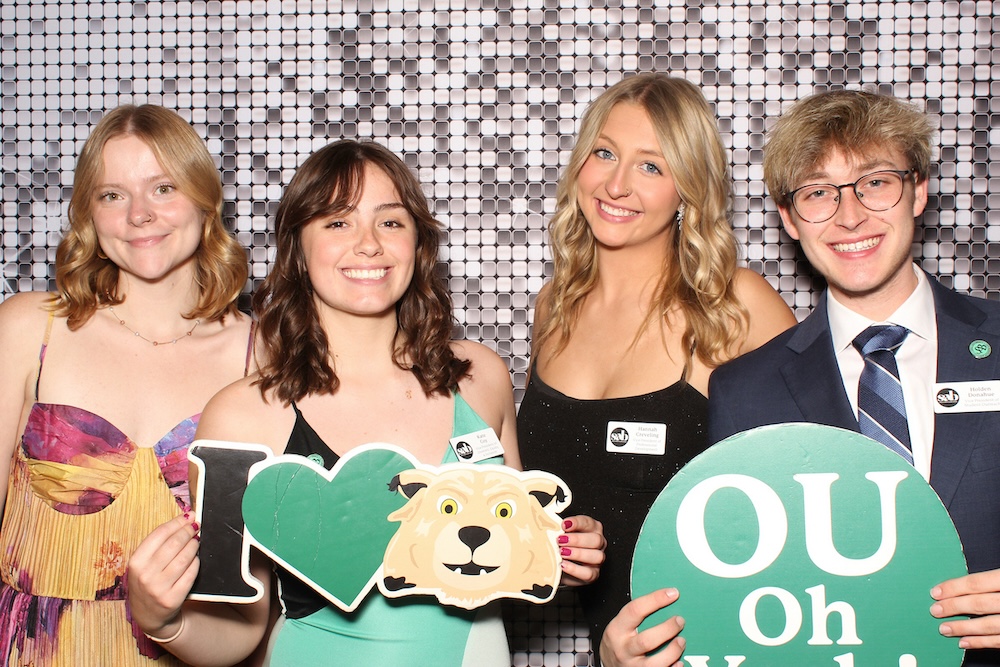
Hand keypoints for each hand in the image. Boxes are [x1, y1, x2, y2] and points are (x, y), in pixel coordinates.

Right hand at [127, 513, 200, 638]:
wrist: (149, 616)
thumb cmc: (149, 583)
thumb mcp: (144, 564)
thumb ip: (159, 543)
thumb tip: (186, 518)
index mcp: (135, 562)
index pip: (160, 534)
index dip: (177, 522)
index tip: (188, 516)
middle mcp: (145, 575)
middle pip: (174, 543)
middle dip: (188, 531)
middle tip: (196, 526)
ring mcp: (158, 588)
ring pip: (184, 557)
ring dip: (194, 545)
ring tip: (196, 541)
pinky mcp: (173, 599)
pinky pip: (191, 573)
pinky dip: (196, 563)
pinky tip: (196, 559)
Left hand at [557, 515, 605, 585]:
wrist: (556, 565)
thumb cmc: (559, 544)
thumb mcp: (557, 533)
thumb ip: (557, 527)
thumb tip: (547, 522)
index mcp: (592, 528)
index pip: (588, 523)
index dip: (577, 523)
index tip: (564, 525)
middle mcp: (598, 543)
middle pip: (596, 539)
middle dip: (577, 540)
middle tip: (561, 540)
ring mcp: (597, 559)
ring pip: (597, 556)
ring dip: (578, 554)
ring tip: (562, 553)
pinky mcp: (593, 574)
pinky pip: (589, 573)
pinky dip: (575, 569)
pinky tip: (563, 565)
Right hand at [600, 588, 685, 666]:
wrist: (608, 664)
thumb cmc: (619, 640)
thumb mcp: (621, 624)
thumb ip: (637, 615)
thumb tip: (666, 597)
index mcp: (617, 629)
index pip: (635, 610)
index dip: (655, 600)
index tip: (672, 593)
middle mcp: (623, 649)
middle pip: (646, 640)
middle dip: (667, 629)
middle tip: (680, 620)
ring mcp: (632, 666)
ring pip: (655, 662)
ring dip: (673, 651)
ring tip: (681, 641)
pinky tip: (679, 661)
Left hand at [931, 568, 999, 648]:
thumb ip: (990, 578)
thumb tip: (961, 583)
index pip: (976, 583)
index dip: (953, 588)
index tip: (935, 592)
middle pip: (979, 604)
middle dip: (953, 607)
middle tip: (934, 611)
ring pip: (988, 625)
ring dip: (963, 628)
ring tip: (944, 629)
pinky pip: (999, 640)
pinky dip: (980, 642)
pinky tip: (963, 642)